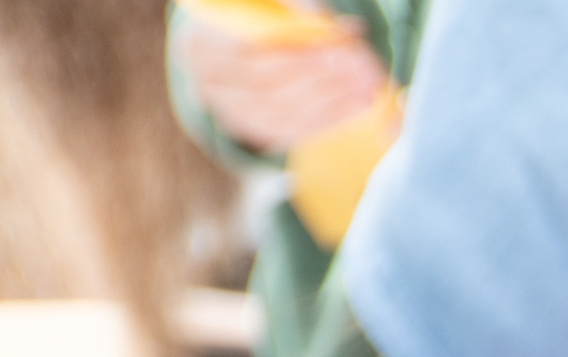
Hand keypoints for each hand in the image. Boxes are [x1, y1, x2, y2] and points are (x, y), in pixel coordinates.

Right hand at [175, 14, 388, 154]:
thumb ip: (286, 3)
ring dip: (332, 99)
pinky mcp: (258, 132)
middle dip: (319, 76)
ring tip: (368, 81)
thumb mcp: (264, 2)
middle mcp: (209, 86)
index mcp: (198, 46)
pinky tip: (361, 102)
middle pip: (269, 87)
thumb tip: (319, 14)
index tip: (336, 43)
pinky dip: (332, 117)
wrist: (237, 51)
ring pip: (286, 113)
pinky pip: (297, 131)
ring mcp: (233, 114)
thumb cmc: (252, 15)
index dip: (293, 52)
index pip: (246, 54)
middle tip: (359, 63)